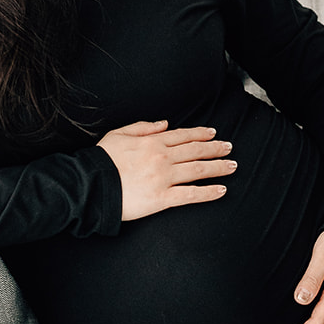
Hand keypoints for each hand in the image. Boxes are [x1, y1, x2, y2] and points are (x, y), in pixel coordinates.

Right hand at [97, 120, 235, 220]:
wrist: (91, 184)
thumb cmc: (102, 160)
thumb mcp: (119, 134)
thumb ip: (143, 127)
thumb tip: (164, 124)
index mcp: (152, 141)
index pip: (183, 136)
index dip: (200, 134)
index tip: (213, 133)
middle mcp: (162, 157)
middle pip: (195, 151)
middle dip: (215, 148)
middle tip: (230, 148)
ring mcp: (164, 177)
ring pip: (198, 170)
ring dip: (218, 167)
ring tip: (232, 166)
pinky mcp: (162, 198)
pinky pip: (190, 195)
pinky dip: (208, 192)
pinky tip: (221, 191)